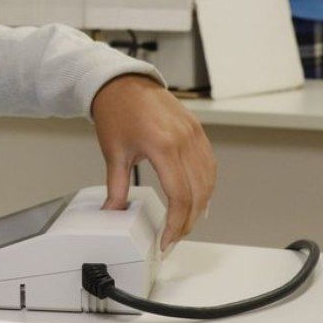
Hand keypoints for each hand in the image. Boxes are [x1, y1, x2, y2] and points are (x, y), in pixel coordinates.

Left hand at [91, 75, 216, 251]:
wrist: (122, 82)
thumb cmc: (116, 112)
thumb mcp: (113, 153)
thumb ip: (117, 188)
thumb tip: (113, 212)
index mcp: (162, 146)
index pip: (179, 196)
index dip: (175, 224)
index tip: (166, 240)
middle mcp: (184, 140)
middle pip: (198, 193)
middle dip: (188, 221)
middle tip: (174, 238)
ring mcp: (194, 133)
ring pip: (208, 180)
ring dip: (201, 205)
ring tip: (185, 223)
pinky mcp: (197, 129)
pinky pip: (209, 164)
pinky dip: (206, 185)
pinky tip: (198, 198)